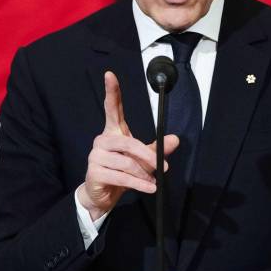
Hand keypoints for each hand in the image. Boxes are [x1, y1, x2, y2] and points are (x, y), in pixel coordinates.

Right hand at [78, 71, 178, 220]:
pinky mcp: (95, 172)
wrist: (103, 195)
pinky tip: (148, 188)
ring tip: (152, 182)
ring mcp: (96, 155)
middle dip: (148, 156)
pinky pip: (121, 176)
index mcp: (113, 131)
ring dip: (144, 174)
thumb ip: (156, 149)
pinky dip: (138, 184)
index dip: (112, 91)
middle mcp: (102, 140)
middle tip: (164, 167)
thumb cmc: (122, 173)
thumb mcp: (143, 159)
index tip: (110, 75)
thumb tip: (175, 139)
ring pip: (127, 162)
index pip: (112, 108)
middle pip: (129, 142)